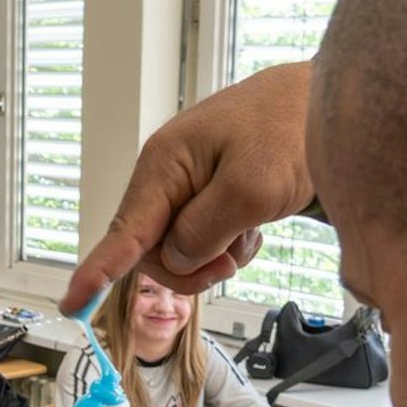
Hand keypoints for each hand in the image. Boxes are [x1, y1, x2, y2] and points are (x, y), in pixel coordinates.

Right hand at [61, 62, 314, 312]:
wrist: (334, 101)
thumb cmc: (294, 128)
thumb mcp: (252, 187)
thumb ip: (204, 231)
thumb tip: (175, 258)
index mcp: (165, 164)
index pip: (123, 231)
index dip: (97, 271)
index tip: (71, 305)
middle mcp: (167, 174)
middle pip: (152, 250)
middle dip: (188, 268)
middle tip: (230, 262)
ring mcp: (189, 184)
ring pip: (180, 249)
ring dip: (214, 257)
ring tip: (250, 234)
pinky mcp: (210, 193)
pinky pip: (204, 239)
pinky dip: (228, 245)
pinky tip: (252, 227)